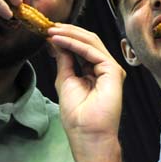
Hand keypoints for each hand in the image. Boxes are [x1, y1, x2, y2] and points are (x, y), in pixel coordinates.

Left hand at [49, 24, 125, 146]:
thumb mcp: (65, 80)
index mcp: (95, 70)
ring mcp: (110, 68)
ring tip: (51, 31)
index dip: (67, 37)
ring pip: (91, 42)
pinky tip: (60, 41)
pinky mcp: (112, 71)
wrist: (86, 134)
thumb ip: (64, 60)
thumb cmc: (77, 115)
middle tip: (49, 27)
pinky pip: (92, 52)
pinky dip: (74, 44)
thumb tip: (56, 42)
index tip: (48, 32)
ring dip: (70, 34)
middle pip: (88, 41)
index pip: (83, 47)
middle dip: (68, 31)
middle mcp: (105, 67)